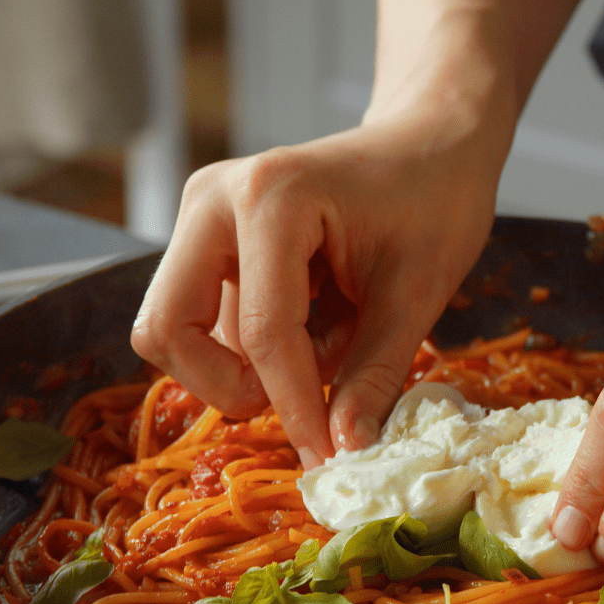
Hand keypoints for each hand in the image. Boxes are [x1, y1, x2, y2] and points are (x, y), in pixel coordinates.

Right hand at [131, 115, 498, 468]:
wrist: (431, 143)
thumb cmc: (435, 200)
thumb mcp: (417, 294)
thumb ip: (374, 375)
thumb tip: (343, 451)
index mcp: (269, 198)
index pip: (260, 333)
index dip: (293, 408)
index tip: (326, 460)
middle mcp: (214, 199)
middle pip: (169, 329)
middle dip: (231, 384)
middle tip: (304, 399)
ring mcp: (203, 215)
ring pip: (182, 329)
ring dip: (252, 363)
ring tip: (334, 335)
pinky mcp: (207, 236)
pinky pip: (205, 316)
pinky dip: (255, 343)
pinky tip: (319, 317)